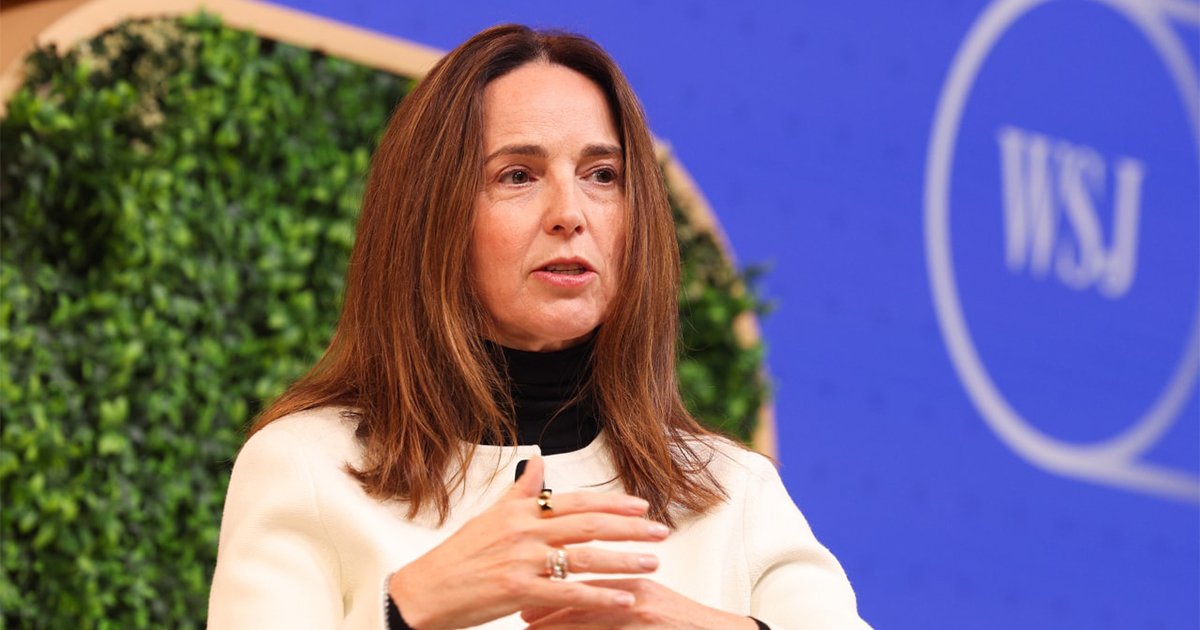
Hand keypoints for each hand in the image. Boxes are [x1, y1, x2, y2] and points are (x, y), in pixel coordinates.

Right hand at [387, 457, 668, 629]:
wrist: (426, 592)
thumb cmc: (457, 557)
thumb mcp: (488, 516)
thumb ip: (520, 492)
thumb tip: (535, 462)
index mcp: (521, 512)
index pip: (577, 502)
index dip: (612, 502)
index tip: (641, 506)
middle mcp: (525, 532)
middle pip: (589, 525)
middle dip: (630, 528)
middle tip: (661, 531)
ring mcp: (523, 561)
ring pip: (586, 558)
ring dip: (624, 560)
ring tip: (653, 562)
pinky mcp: (519, 591)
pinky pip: (569, 593)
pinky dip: (601, 597)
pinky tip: (625, 599)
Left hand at [520, 579, 759, 629]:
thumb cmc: (682, 627)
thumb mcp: (650, 604)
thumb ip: (622, 597)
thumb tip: (593, 600)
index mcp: (633, 577)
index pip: (587, 566)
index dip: (555, 575)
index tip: (529, 584)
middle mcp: (633, 587)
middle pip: (579, 588)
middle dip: (546, 598)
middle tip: (521, 609)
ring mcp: (638, 608)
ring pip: (584, 613)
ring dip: (554, 622)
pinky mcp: (642, 623)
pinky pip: (601, 629)